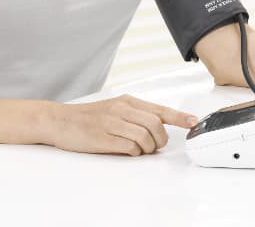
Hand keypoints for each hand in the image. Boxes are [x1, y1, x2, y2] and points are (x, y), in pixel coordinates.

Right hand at [50, 94, 198, 155]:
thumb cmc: (89, 117)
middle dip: (160, 139)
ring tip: (138, 149)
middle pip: (155, 125)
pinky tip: (125, 150)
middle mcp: (122, 109)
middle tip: (153, 146)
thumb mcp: (114, 109)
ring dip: (146, 148)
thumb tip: (158, 128)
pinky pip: (130, 147)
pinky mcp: (104, 137)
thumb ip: (135, 115)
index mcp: (127, 101)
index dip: (179, 117)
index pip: (159, 109)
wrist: (60, 120)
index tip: (193, 122)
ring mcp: (113, 123)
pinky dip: (133, 152)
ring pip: (145, 137)